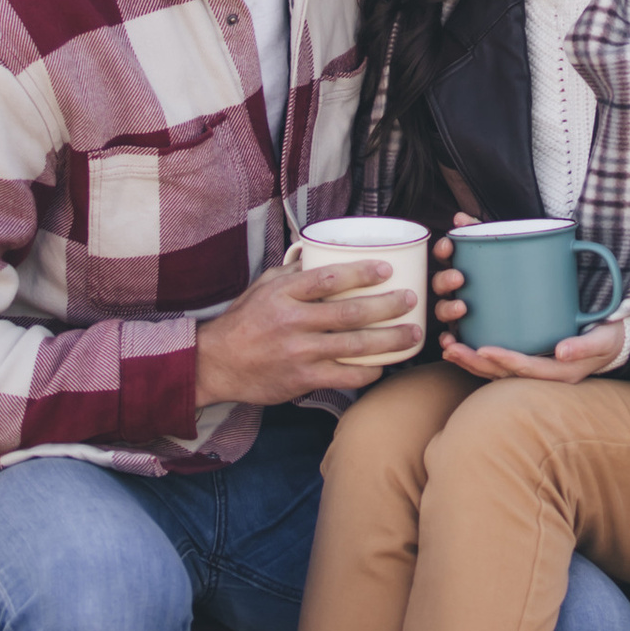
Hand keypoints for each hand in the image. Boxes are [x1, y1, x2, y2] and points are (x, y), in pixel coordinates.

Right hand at [196, 259, 422, 406]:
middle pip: (350, 312)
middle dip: (388, 306)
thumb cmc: (243, 322)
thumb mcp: (263, 286)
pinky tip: (384, 365)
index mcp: (284, 294)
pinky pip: (344, 376)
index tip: (386, 268)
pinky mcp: (302, 380)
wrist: (215, 364)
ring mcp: (299, 353)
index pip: (327, 278)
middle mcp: (293, 322)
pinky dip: (368, 371)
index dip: (360, 272)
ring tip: (413, 334)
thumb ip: (293, 271)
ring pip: (354, 346)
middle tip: (412, 299)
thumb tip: (319, 250)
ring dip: (390, 340)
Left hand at [430, 229, 627, 384]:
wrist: (615, 346)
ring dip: (472, 362)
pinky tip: (463, 349)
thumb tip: (562, 351)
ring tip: (448, 349)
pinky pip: (501, 367)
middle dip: (476, 363)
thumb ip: (584, 346)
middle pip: (504, 375)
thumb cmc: (609, 339)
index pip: (526, 368)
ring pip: (497, 373)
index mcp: (560, 373)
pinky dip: (481, 360)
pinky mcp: (532, 364)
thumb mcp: (602, 341)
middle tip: (451, 349)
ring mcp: (536, 372)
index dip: (504, 360)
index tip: (483, 348)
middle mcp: (544, 377)